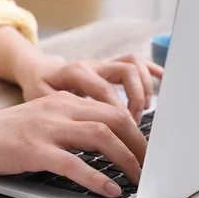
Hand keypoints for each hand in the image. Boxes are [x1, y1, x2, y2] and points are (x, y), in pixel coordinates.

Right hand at [0, 91, 146, 197]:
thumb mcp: (41, 117)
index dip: (137, 130)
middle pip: (114, 119)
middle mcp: (58, 109)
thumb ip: (70, 123)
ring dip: (127, 159)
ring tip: (139, 178)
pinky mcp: (33, 150)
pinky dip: (96, 178)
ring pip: (100, 137)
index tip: (147, 150)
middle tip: (150, 165)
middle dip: (140, 144)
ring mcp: (46, 129)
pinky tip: (109, 189)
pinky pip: (73, 163)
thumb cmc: (3, 131)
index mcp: (63, 100)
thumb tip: (104, 142)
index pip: (112, 109)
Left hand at [16, 54, 163, 122]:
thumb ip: (58, 109)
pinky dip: (151, 71)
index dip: (118, 112)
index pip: (105, 90)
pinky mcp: (109, 66)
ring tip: (143, 112)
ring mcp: (103, 64)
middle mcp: (92, 64)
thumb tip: (79, 129)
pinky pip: (136, 62)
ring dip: (144, 87)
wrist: (35, 69)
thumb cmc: (38, 87)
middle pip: (126, 71)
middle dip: (137, 99)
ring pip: (133, 63)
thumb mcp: (40, 98)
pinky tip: (163, 84)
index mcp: (75, 72)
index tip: (124, 135)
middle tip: (136, 125)